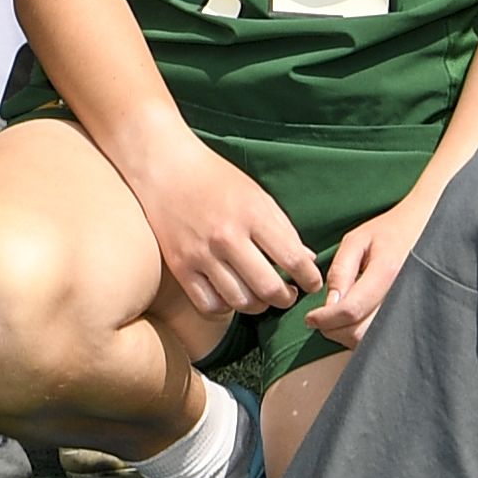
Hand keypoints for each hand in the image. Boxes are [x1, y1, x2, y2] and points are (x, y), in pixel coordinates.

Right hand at [129, 131, 322, 326]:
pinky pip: (209, 305)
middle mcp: (227, 237)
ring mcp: (202, 254)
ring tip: (262, 297)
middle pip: (268, 288)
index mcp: (253, 214)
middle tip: (288, 295)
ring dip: (258, 306)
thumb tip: (308, 261)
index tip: (312, 283)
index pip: (292, 259)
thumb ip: (283, 229)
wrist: (166, 168)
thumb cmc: (216, 178)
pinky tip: (232, 296)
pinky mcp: (180, 267)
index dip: (310, 279)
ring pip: (240, 302)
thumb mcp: (257, 195)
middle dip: (286, 298)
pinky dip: (226, 308)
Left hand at [311, 178, 438, 340]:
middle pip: (360, 332)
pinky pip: (382, 339)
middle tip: (323, 317)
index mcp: (388, 271)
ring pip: (371, 341)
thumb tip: (329, 304)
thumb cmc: (390, 232)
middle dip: (334, 329)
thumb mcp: (357, 239)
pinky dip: (363, 335)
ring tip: (340, 316)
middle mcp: (403, 295)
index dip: (325, 319)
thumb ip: (340, 271)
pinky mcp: (411, 319)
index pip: (351, 310)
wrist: (426, 229)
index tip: (311, 318)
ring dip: (348, 334)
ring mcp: (410, 310)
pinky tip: (357, 319)